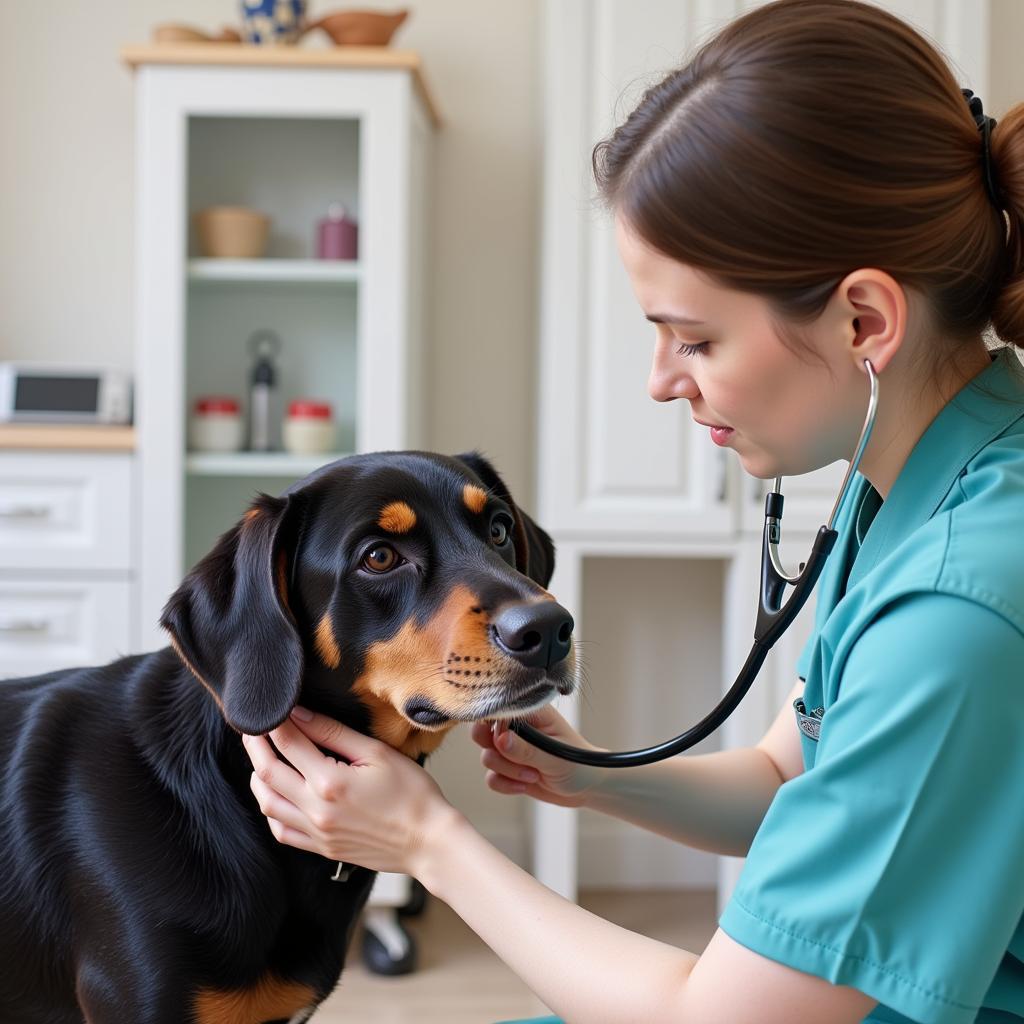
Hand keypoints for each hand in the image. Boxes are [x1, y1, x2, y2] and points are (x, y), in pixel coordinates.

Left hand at [241, 708, 455, 876]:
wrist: (428, 841)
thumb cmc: (412, 794)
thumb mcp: (377, 753)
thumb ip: (334, 733)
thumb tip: (300, 716)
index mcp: (330, 783)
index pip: (288, 744)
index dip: (274, 723)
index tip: (269, 709)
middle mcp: (316, 810)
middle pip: (267, 772)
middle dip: (255, 745)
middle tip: (252, 727)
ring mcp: (316, 833)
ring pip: (266, 803)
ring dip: (257, 776)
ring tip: (261, 756)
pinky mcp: (321, 848)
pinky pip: (280, 829)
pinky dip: (270, 808)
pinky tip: (276, 793)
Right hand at [471, 705, 606, 808]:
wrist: (587, 787)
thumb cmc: (579, 763)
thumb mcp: (555, 756)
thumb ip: (526, 749)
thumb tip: (500, 738)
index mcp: (530, 713)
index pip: (498, 708)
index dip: (493, 724)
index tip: (503, 741)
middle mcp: (517, 728)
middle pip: (481, 730)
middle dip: (493, 749)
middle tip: (512, 758)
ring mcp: (511, 749)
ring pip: (486, 757)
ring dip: (507, 771)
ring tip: (533, 775)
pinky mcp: (509, 769)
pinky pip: (491, 778)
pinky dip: (505, 785)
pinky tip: (524, 786)